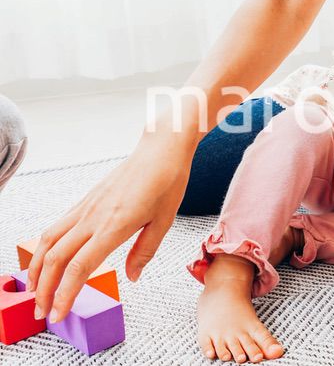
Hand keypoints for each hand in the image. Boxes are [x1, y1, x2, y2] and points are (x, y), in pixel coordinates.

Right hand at [26, 132, 193, 322]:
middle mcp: (93, 217)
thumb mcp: (164, 221)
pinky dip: (46, 248)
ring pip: (49, 241)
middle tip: (40, 312)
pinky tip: (48, 260)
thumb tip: (132, 277)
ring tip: (35, 290)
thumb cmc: (167, 182)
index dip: (65, 294)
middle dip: (43, 289)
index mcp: (114, 225)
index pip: (80, 267)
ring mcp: (87, 207)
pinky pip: (58, 226)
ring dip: (37, 269)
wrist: (161, 150)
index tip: (57, 314)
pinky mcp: (86, 200)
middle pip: (56, 258)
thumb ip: (145, 251)